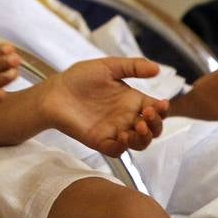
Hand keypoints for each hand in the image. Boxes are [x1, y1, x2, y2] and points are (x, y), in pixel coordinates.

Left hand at [39, 57, 168, 155]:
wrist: (55, 92)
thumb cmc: (79, 78)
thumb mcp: (108, 67)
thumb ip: (132, 67)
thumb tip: (157, 68)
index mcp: (131, 100)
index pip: (155, 109)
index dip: (162, 109)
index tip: (161, 104)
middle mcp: (127, 117)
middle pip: (152, 129)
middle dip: (156, 124)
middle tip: (147, 114)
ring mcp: (115, 131)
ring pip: (140, 142)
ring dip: (145, 137)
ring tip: (139, 126)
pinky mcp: (101, 141)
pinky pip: (119, 150)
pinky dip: (125, 146)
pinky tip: (124, 135)